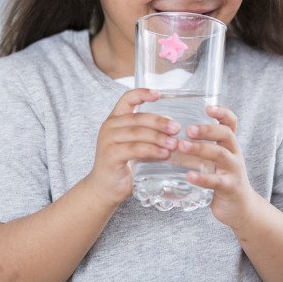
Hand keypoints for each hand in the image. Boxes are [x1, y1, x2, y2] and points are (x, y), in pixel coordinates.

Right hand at [85, 89, 180, 207]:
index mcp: (116, 119)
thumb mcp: (136, 145)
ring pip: (138, 133)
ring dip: (159, 137)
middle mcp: (109, 126)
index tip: (159, 94)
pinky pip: (135, 149)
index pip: (127, 98)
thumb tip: (176, 131)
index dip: (143, 93)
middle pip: (138, 117)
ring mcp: (108, 140)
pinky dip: (152, 151)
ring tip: (174, 144)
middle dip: (160, 122)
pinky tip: (164, 154)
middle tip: (177, 128)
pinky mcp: (110, 155)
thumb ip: (149, 136)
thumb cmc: (124, 165)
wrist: (105, 188)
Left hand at [178, 105, 255, 228]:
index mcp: (229, 145)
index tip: (208, 107)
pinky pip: (217, 181)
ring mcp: (234, 170)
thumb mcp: (215, 160)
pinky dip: (203, 178)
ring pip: (220, 154)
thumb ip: (199, 147)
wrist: (240, 208)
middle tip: (188, 129)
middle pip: (226, 134)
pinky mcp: (230, 187)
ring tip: (182, 147)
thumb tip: (169, 135)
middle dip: (207, 129)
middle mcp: (234, 154)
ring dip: (200, 149)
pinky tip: (189, 176)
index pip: (231, 123)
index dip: (222, 113)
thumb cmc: (221, 179)